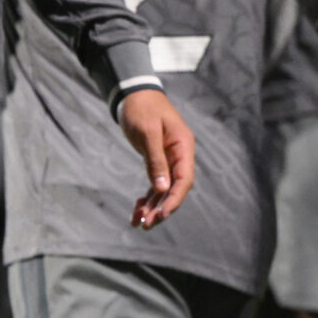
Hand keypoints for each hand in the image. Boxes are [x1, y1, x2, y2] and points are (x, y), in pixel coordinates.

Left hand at [117, 88, 194, 229]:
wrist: (133, 94)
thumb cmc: (141, 108)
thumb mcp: (148, 132)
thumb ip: (155, 159)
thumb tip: (161, 188)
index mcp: (183, 147)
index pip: (184, 180)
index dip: (174, 199)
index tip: (161, 215)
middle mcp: (179, 156)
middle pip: (174, 189)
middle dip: (161, 208)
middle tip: (145, 223)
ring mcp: (169, 159)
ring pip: (164, 190)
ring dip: (152, 207)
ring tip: (138, 222)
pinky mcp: (157, 161)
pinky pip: (155, 185)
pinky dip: (147, 198)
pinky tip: (137, 210)